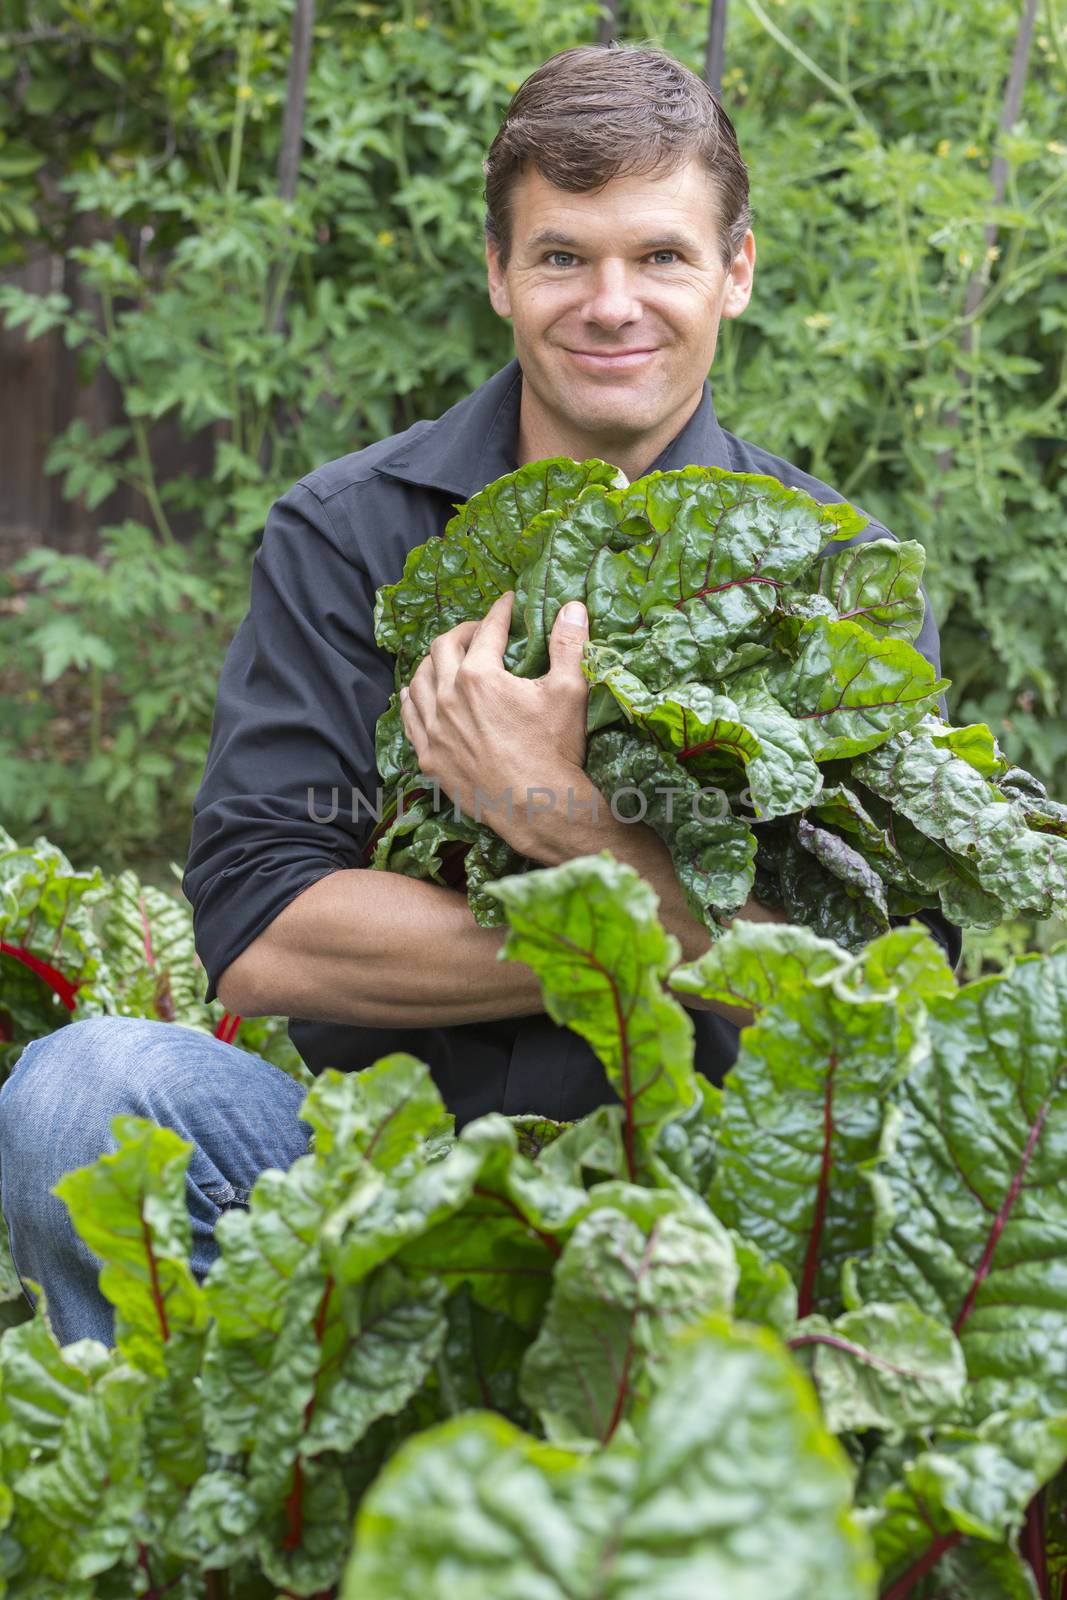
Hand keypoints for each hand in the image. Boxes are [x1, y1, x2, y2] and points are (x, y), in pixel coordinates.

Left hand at [398, 591, 589, 847]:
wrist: (537, 807)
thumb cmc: (555, 750)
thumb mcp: (569, 691)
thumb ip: (568, 644)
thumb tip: (573, 606)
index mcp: (479, 675)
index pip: (487, 630)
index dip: (500, 611)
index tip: (507, 602)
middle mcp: (448, 697)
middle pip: (443, 648)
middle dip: (463, 631)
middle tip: (480, 631)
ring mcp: (434, 729)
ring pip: (419, 679)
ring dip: (434, 662)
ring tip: (449, 659)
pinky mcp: (429, 757)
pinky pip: (409, 717)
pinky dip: (412, 698)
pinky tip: (418, 693)